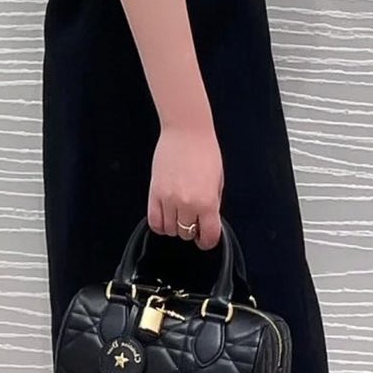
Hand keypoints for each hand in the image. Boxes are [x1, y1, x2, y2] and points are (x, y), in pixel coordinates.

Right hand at [149, 121, 223, 250]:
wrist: (186, 131)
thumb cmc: (205, 151)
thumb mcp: (218, 181)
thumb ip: (213, 204)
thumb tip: (207, 221)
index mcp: (208, 201)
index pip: (209, 236)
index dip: (208, 241)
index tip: (205, 239)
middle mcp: (188, 203)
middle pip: (187, 234)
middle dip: (191, 230)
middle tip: (193, 220)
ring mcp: (168, 199)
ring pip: (169, 230)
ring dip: (175, 227)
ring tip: (179, 214)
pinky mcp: (154, 193)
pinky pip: (154, 221)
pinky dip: (160, 224)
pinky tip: (166, 216)